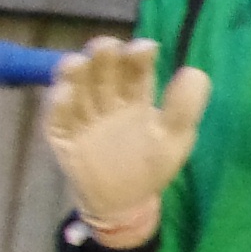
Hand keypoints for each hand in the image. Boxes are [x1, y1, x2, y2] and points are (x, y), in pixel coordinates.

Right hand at [40, 38, 208, 248]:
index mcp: (135, 96)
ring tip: (76, 64)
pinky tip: (64, 96)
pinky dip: (57, 106)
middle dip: (102, 54)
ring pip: (74, 87)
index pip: (135, 67)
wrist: (123, 203)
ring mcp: (82, 117)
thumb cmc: (150, 167)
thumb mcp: (175, 139)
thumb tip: (194, 71)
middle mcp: (106, 100)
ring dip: (73, 73)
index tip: (146, 49)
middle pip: (101, 69)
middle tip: (105, 47)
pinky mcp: (62, 137)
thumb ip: (184, 108)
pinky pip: (56, 118)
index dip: (138, 53)